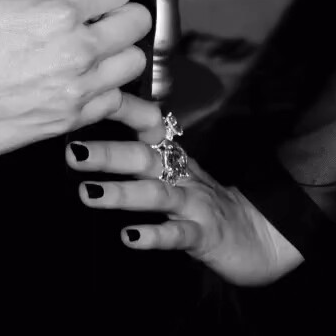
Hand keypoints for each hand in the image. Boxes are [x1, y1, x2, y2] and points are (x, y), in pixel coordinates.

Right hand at [0, 0, 161, 159]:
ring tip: (93, 44)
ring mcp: (80, 90)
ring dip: (119, 48)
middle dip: (120, 9)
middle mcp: (80, 51)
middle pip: (138, 22)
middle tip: (95, 10)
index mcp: (60, 12)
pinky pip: (118, 102)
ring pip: (135, 62)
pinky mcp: (72, 120)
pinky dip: (111, 88)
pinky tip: (92, 80)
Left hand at [65, 116, 305, 285]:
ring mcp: (195, 205)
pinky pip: (179, 235)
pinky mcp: (206, 236)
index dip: (121, 110)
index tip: (90, 97)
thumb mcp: (176, 175)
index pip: (147, 125)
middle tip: (73, 152)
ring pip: (157, 194)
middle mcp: (182, 175)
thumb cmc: (207, 203)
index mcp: (173, 157)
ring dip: (122, 193)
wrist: (262, 236)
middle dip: (107, 154)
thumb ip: (144, 158)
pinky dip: (154, 235)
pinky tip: (130, 237)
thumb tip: (96, 140)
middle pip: (143, 158)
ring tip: (88, 194)